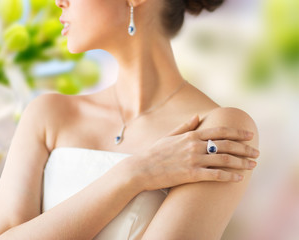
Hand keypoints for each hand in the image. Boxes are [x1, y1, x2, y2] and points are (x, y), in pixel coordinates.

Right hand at [128, 114, 259, 190]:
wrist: (141, 169)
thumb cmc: (154, 153)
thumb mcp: (169, 136)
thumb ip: (185, 126)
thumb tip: (197, 116)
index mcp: (191, 135)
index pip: (220, 131)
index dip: (237, 132)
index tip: (249, 135)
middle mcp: (194, 146)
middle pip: (226, 145)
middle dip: (244, 149)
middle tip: (256, 153)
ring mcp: (193, 160)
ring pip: (224, 160)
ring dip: (241, 163)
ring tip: (252, 166)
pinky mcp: (191, 174)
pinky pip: (215, 175)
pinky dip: (229, 176)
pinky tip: (238, 179)